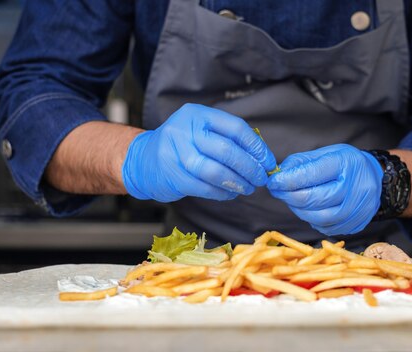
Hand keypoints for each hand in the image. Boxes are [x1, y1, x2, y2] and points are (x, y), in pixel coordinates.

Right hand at [122, 103, 275, 201]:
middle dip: (250, 167)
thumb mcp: (200, 131)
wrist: (143, 160)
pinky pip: (206, 187)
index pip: (235, 128)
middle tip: (261, 178)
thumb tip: (262, 158)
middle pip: (227, 150)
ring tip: (248, 188)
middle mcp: (185, 130)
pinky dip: (223, 193)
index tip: (268, 162)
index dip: (256, 147)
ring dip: (238, 182)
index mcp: (197, 115)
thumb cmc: (180, 146)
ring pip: (216, 171)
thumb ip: (227, 138)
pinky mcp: (173, 176)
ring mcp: (177, 153)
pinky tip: (231, 193)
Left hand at [267, 144, 382, 235]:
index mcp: (346, 164)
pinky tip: (309, 209)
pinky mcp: (355, 224)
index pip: (312, 174)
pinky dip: (312, 219)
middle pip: (314, 198)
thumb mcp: (325, 153)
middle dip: (289, 196)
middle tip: (277, 191)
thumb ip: (301, 164)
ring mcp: (358, 209)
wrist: (374, 177)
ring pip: (319, 217)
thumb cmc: (345, 164)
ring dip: (298, 210)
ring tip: (292, 200)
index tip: (273, 181)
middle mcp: (356, 187)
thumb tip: (278, 176)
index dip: (288, 180)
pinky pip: (326, 227)